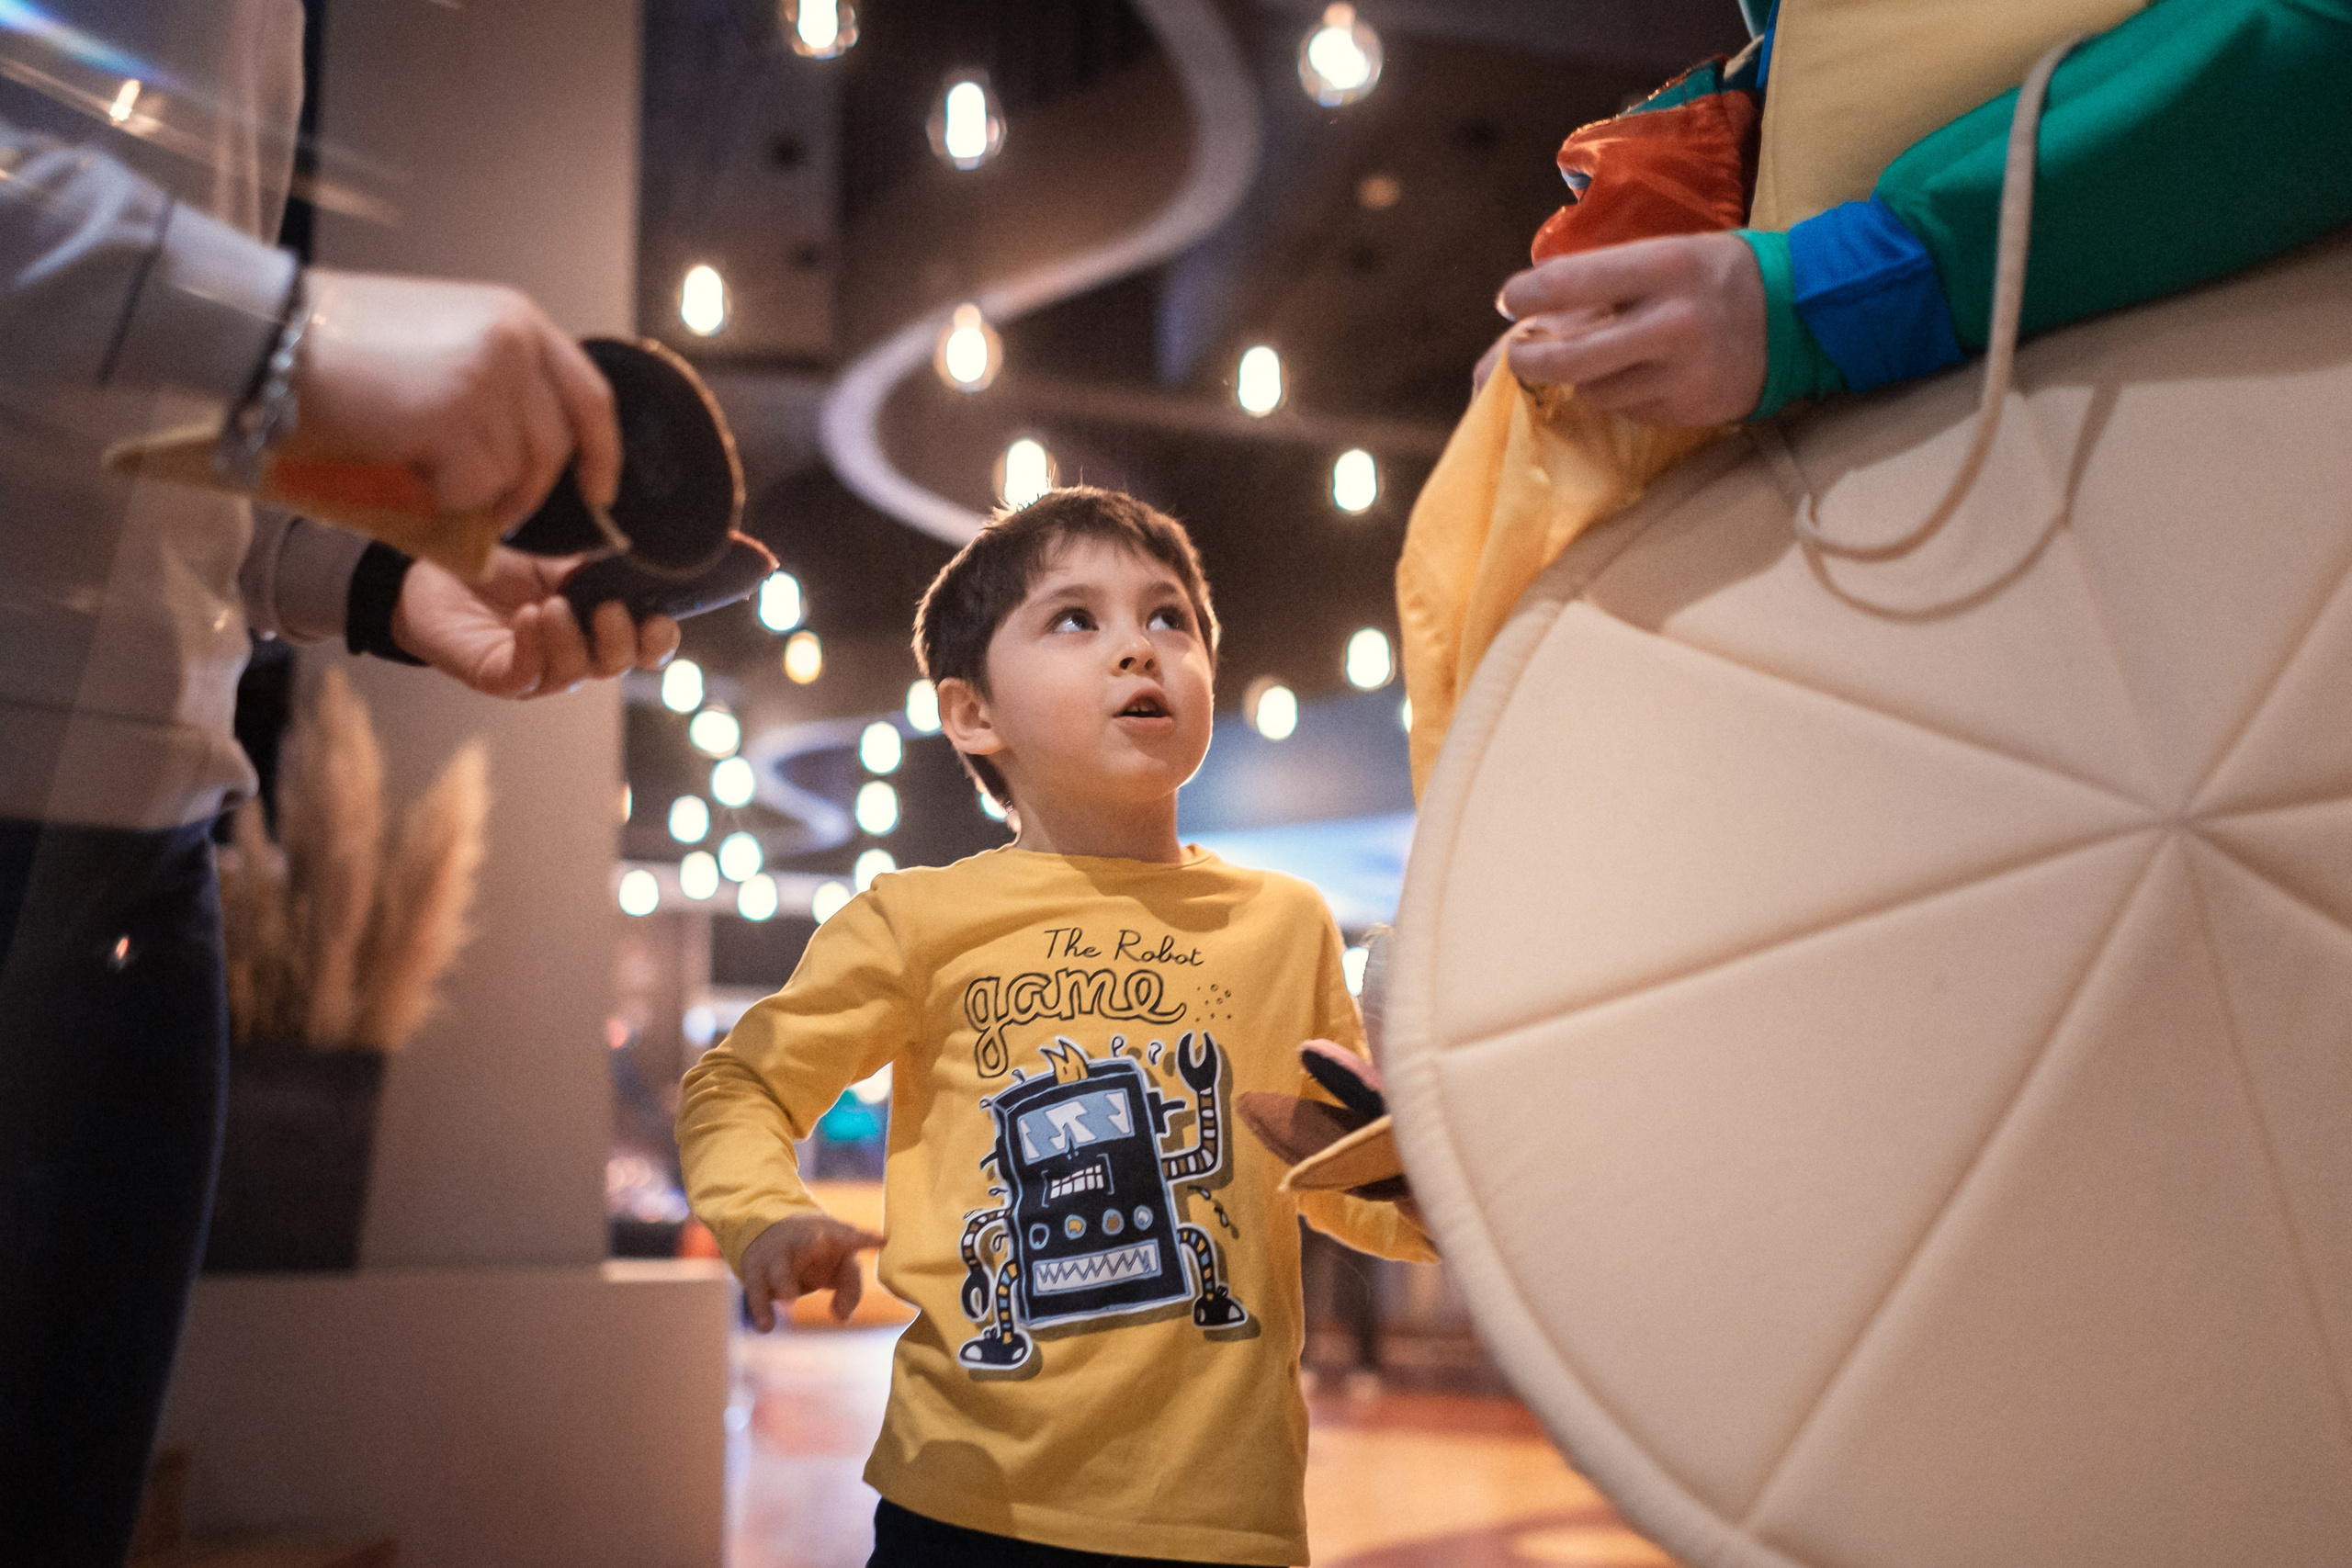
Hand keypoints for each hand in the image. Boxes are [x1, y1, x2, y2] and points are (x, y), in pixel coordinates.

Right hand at [295, 268, 623, 529]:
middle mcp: (515, 343)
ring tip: (418, 462)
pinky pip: (468, 489)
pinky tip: (401, 463)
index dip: (602, 452)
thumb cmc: (341, 337)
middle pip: (554, 448)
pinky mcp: (454, 419)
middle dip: (527, 491)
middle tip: (492, 507)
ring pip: (508, 474)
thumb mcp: (444, 334)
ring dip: (469, 488)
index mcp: (518, 317)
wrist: (270, 331)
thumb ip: (497, 375)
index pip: (591, 396)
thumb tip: (527, 438)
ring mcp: (488, 381)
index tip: (603, 492)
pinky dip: (438, 494)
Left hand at [391, 546, 680, 698]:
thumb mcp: (553, 554)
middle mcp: (575, 654)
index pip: (645, 646)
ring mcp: (538, 671)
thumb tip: (635, 548)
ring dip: (570, 639)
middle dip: (620, 641)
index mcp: (598, 625)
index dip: (659, 639)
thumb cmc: (497, 562)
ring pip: (574, 672)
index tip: (659, 618)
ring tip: (550, 604)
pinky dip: (533, 647)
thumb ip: (592, 560)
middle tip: (606, 608)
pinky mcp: (498, 677)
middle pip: (617, 664)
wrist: (430, 574)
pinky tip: (527, 617)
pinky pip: (526, 674)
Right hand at [738, 1213, 885, 1330]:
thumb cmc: (819, 1254)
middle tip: (816, 1244)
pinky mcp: (755, 1268)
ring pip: (779, 1266)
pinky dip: (760, 1308)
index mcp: (830, 1234)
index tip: (882, 1240)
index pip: (850, 1234)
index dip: (864, 1237)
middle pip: (807, 1240)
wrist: (774, 1232)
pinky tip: (766, 1327)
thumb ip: (850, 1289)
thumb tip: (842, 1317)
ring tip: (790, 1301)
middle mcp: (801, 1238)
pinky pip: (756, 1289)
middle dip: (810, 1242)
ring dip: (784, 1282)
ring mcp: (776, 1252)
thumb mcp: (840, 1267)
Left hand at [1493, 232, 1767, 425]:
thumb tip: (1523, 315)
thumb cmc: (1716, 277)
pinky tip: (1640, 373)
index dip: (1527, 295)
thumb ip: (1602, 282)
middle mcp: (1672, 323)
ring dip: (1581, 377)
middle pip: (1569, 358)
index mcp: (1664, 266)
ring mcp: (1681, 375)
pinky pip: (1627, 410)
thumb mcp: (1666, 256)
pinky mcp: (1688, 411)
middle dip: (1529, 359)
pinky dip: (1619, 394)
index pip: (1571, 281)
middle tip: (1519, 353)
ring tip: (1599, 354)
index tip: (1510, 300)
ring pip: (1593, 390)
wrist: (1800, 318)